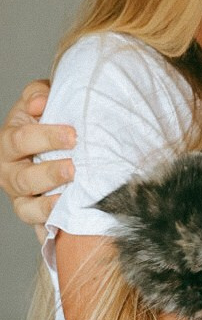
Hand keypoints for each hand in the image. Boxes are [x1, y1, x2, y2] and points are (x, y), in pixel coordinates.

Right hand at [0, 81, 74, 236]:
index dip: (45, 137)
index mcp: (8, 142)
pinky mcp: (33, 214)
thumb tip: (40, 102)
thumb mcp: (39, 101)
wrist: (53, 145)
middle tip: (74, 168)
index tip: (73, 135)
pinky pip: (38, 225)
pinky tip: (66, 221)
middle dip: (50, 174)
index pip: (21, 140)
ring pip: (27, 207)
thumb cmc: (45, 121)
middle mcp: (9, 172)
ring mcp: (20, 196)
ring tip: (71, 196)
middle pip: (23, 178)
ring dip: (49, 204)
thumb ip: (37, 94)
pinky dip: (49, 225)